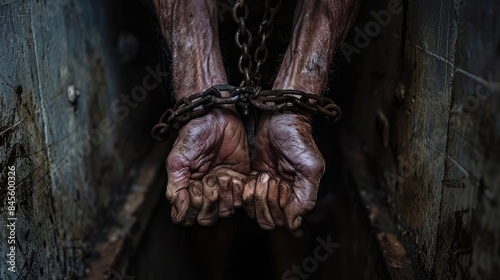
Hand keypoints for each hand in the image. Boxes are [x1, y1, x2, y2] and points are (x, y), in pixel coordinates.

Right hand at [166, 108, 249, 225]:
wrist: (217, 116)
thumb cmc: (194, 134)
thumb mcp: (178, 159)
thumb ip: (176, 185)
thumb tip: (177, 211)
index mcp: (187, 188)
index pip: (188, 216)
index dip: (192, 208)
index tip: (194, 188)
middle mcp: (205, 191)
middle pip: (207, 218)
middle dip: (209, 203)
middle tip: (209, 180)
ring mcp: (223, 187)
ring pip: (225, 212)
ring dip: (225, 197)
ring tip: (222, 176)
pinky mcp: (241, 180)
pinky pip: (242, 199)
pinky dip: (239, 192)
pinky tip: (234, 176)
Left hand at [243, 113, 324, 230]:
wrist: (280, 118)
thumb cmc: (298, 140)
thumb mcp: (310, 169)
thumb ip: (305, 198)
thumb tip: (294, 224)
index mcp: (299, 195)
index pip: (285, 220)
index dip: (279, 206)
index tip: (281, 184)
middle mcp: (283, 195)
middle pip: (268, 219)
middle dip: (266, 200)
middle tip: (270, 178)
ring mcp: (267, 187)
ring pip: (255, 210)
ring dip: (255, 194)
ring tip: (262, 175)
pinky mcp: (253, 177)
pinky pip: (245, 196)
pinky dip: (246, 189)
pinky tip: (253, 175)